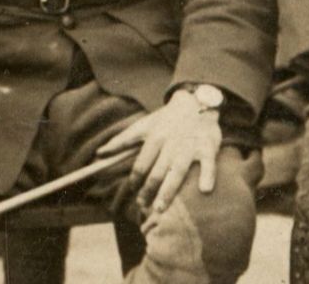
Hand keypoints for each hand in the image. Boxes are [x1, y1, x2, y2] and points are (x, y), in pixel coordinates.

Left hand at [98, 91, 222, 217]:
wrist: (196, 101)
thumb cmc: (167, 119)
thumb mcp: (143, 126)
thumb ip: (121, 140)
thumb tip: (99, 153)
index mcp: (154, 138)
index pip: (141, 164)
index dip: (135, 180)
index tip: (134, 190)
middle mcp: (171, 143)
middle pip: (157, 172)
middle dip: (148, 191)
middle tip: (143, 206)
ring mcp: (190, 146)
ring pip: (177, 172)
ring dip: (168, 191)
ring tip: (160, 208)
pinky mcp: (208, 147)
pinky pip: (209, 164)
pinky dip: (207, 176)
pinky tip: (205, 190)